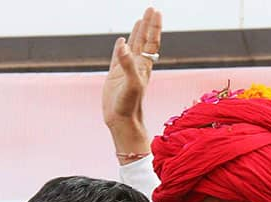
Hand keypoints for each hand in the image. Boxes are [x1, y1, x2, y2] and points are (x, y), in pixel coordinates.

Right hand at [102, 7, 161, 159]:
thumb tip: (123, 44)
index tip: (156, 11)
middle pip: (144, 40)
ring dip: (137, 33)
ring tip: (140, 20)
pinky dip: (120, 47)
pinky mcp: (115, 76)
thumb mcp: (131, 84)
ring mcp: (126, 71)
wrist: (122, 122)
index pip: (151, 42)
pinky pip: (118, 57)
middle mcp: (137, 66)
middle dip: (148, 25)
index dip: (154, 27)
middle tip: (151, 8)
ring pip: (133, 47)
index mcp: (143, 66)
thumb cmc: (130, 106)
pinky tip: (121, 41)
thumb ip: (128, 64)